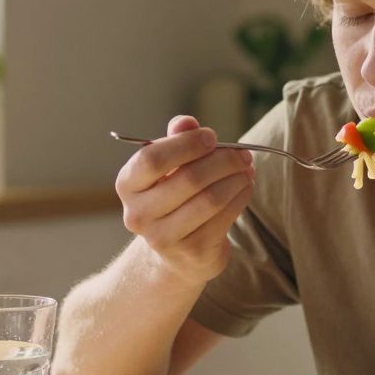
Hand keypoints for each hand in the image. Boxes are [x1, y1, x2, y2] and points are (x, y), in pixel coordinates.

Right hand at [115, 115, 254, 285]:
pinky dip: (241, 197)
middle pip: (188, 179)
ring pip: (210, 199)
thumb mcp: (170, 166)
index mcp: (127, 185)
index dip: (186, 144)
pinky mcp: (192, 251)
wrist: (177, 252)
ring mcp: (164, 238)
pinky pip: (224, 217)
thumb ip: (176, 140)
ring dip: (236, 179)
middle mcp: (138, 214)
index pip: (152, 159)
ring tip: (246, 169)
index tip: (211, 136)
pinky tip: (245, 187)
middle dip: (223, 161)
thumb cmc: (174, 196)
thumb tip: (186, 122)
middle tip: (242, 153)